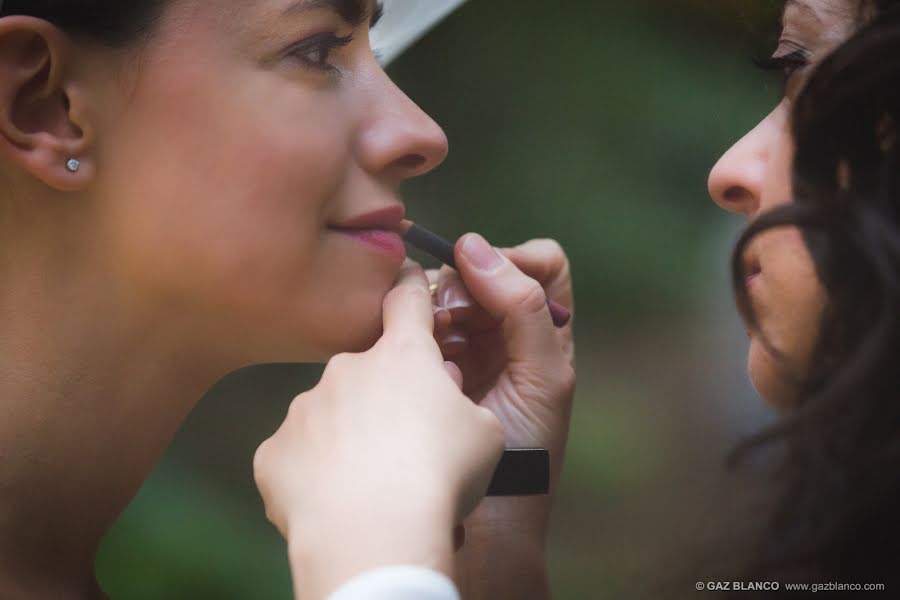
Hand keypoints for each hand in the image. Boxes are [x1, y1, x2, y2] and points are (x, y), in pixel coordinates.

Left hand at [253, 261, 505, 599]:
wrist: (374, 534)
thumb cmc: (441, 476)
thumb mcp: (484, 432)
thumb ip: (460, 401)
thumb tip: (439, 392)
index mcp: (402, 356)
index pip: (408, 299)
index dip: (412, 286)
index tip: (408, 276)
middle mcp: (346, 369)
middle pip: (367, 370)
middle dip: (384, 395)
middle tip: (405, 442)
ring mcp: (304, 409)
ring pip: (330, 414)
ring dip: (349, 437)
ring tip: (372, 484)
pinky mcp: (274, 452)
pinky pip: (297, 457)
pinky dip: (315, 475)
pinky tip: (336, 501)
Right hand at [429, 235, 575, 598]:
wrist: (483, 518)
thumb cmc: (527, 454)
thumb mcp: (545, 377)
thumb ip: (525, 309)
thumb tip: (473, 247)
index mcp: (546, 332)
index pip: (541, 263)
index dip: (513, 259)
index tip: (483, 282)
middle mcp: (507, 333)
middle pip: (483, 273)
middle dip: (464, 289)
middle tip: (449, 324)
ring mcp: (464, 348)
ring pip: (445, 296)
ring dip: (436, 312)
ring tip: (432, 345)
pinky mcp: (426, 365)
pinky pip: (415, 325)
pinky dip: (412, 330)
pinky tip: (412, 354)